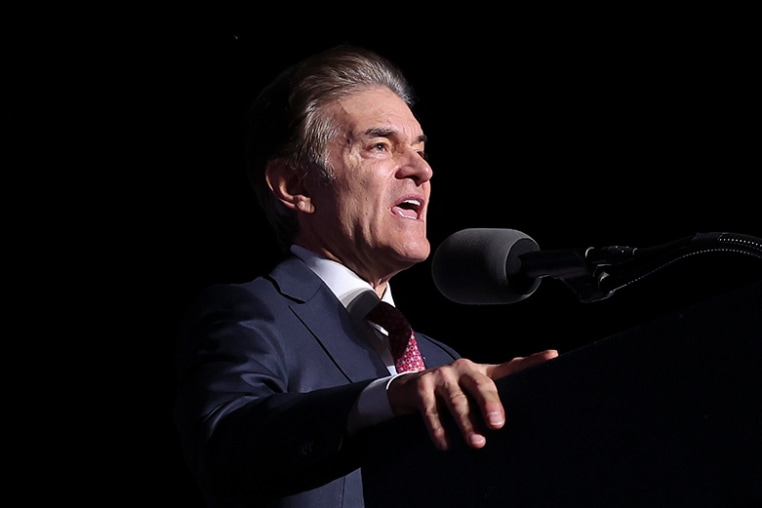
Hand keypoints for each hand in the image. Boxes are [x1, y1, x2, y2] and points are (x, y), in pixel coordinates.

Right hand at [386, 349, 557, 449]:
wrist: (408, 388)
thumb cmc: (451, 394)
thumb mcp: (473, 392)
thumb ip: (496, 398)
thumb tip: (525, 415)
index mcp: (481, 371)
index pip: (510, 366)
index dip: (532, 362)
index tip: (553, 357)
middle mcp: (463, 369)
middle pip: (481, 384)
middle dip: (490, 403)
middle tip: (498, 424)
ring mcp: (441, 377)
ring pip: (456, 401)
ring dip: (466, 423)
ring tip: (477, 443)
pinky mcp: (420, 388)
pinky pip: (431, 411)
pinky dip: (438, 429)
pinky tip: (445, 444)